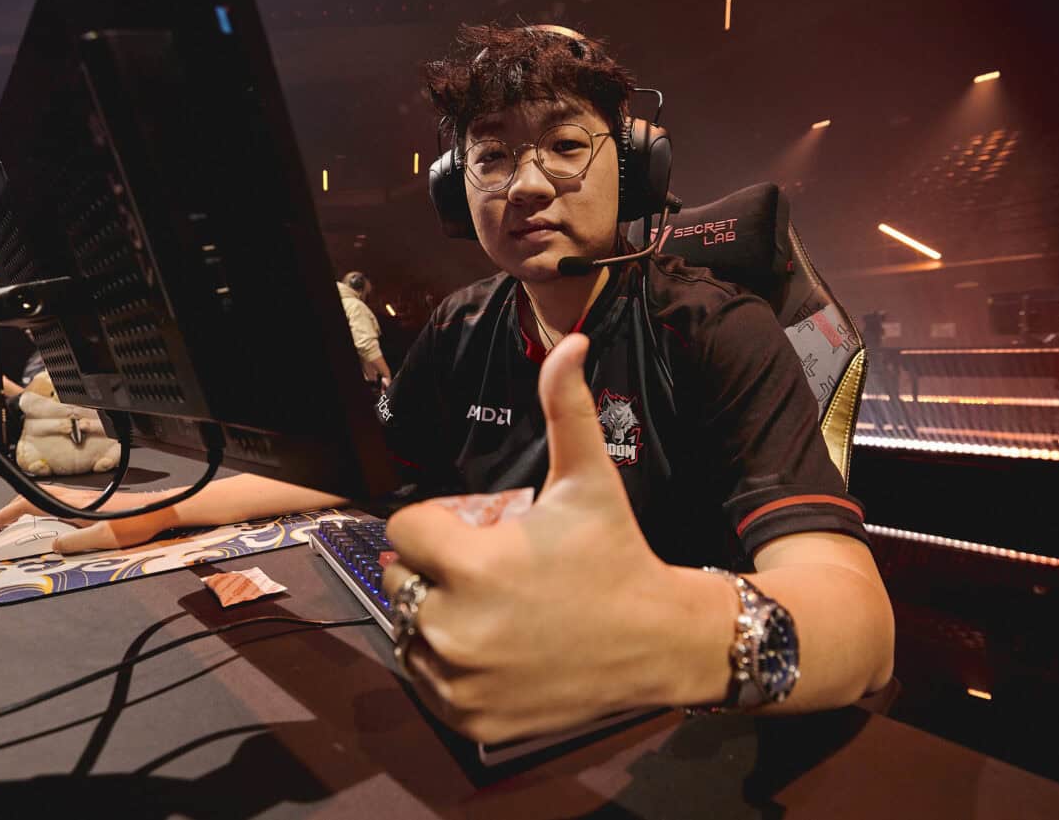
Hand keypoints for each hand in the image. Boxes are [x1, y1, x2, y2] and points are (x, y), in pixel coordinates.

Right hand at [0, 486, 167, 554]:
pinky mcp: (95, 505)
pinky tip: (49, 526)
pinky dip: (44, 515)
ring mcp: (85, 501)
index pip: (28, 505)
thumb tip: (51, 545)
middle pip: (33, 500)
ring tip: (14, 528)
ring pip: (46, 503)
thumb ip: (74, 542)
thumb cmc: (136, 522)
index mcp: (72, 505)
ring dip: (26, 513)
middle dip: (10, 513)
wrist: (162, 510)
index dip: (4, 515)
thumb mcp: (102, 538)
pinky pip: (60, 508)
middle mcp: (76, 499)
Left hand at [382, 334, 718, 743]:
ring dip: (436, 615)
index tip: (480, 530)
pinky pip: (427, 681)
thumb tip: (569, 339)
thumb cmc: (616, 553)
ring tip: (494, 607)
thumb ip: (565, 408)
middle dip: (435, 569)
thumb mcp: (588, 479)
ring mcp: (458, 680)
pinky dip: (448, 666)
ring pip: (409, 632)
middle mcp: (452, 627)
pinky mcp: (467, 719)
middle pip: (400, 581)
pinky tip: (496, 646)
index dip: (439, 524)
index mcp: (470, 564)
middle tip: (491, 569)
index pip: (405, 531)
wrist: (658, 642)